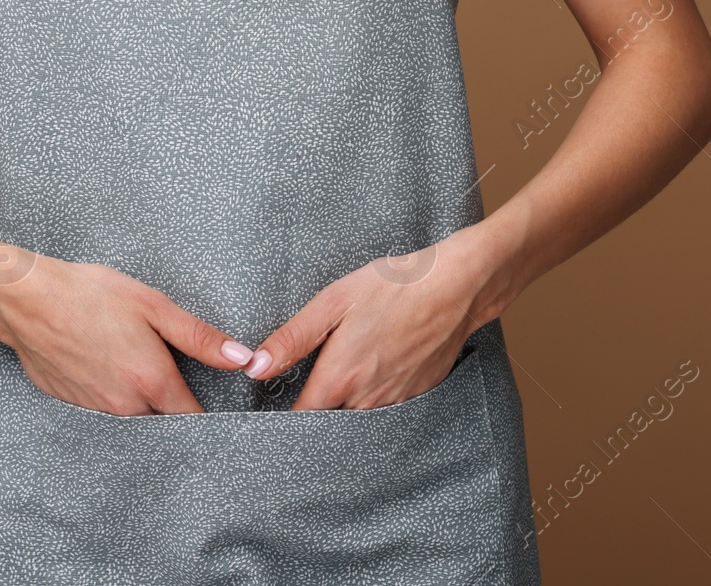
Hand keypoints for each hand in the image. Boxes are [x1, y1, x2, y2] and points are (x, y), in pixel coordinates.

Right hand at [0, 234, 254, 415]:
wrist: (26, 300)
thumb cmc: (91, 295)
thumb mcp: (153, 306)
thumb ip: (200, 337)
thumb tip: (242, 358)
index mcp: (152, 383)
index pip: (193, 419)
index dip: (205, 412)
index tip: (209, 398)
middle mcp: (125, 406)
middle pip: (163, 422)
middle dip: (172, 406)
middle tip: (169, 373)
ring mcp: (95, 410)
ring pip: (132, 418)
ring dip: (139, 401)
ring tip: (132, 363)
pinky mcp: (71, 404)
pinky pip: (102, 411)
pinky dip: (110, 395)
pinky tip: (103, 364)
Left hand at [245, 219, 529, 409]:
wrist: (454, 287)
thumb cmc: (392, 287)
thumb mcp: (332, 302)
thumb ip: (292, 338)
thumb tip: (255, 367)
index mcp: (340, 378)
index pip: (300, 419)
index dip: (283, 416)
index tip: (273, 406)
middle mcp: (367, 400)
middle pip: (328, 423)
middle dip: (315, 412)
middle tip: (306, 390)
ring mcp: (395, 401)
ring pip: (357, 419)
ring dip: (344, 407)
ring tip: (341, 376)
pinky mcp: (417, 395)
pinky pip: (384, 409)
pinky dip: (372, 399)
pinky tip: (372, 371)